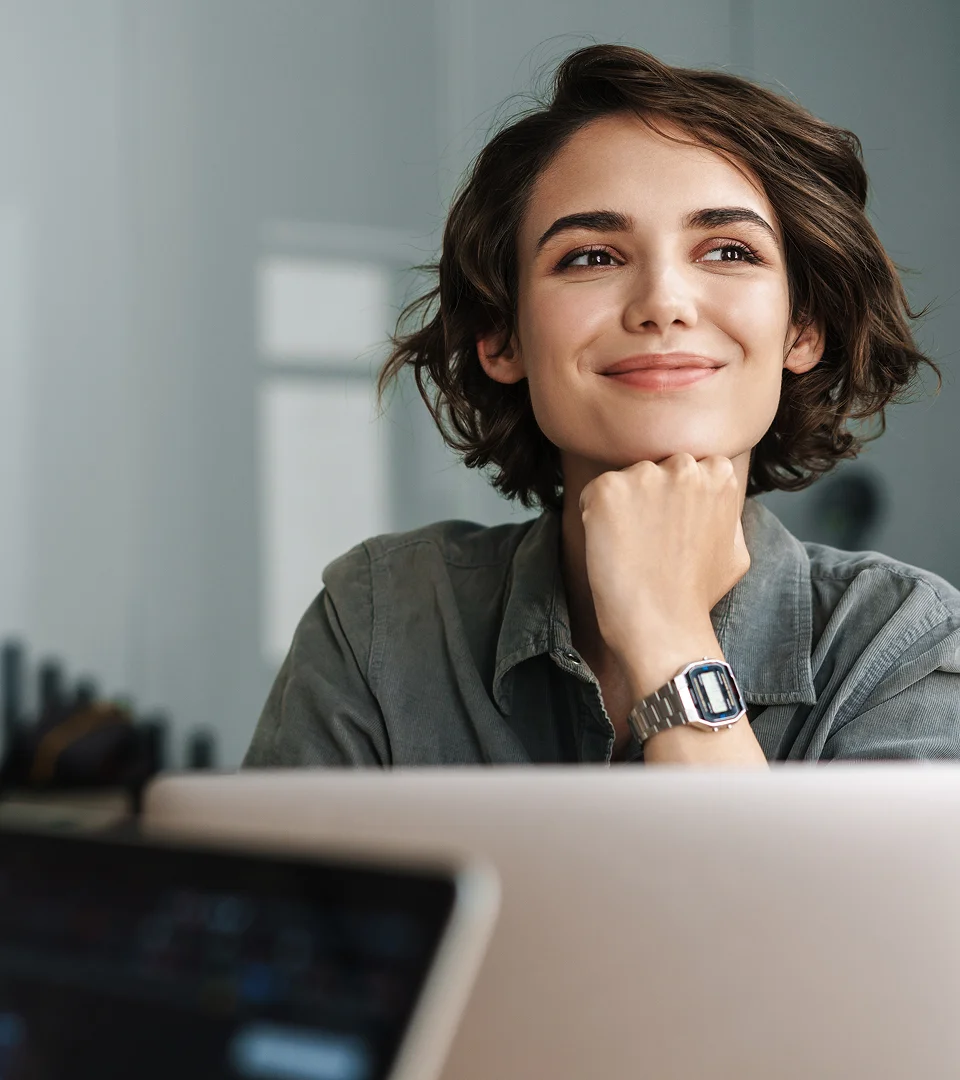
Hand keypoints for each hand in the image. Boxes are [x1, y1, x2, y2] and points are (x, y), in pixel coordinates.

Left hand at [578, 453, 748, 676]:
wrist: (663, 625)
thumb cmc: (697, 596)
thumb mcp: (736, 549)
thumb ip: (726, 513)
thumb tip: (718, 499)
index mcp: (719, 474)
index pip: (687, 467)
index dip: (674, 499)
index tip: (671, 528)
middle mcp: (684, 466)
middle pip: (654, 468)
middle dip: (648, 496)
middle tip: (649, 540)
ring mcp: (645, 475)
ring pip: (624, 480)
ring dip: (622, 506)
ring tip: (631, 548)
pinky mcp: (608, 490)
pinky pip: (593, 494)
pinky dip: (594, 517)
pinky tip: (610, 547)